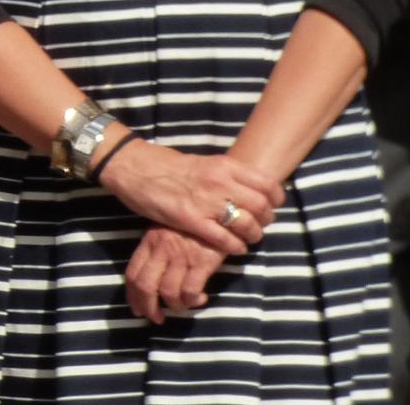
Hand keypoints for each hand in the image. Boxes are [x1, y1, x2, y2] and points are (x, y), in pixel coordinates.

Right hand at [96, 137, 281, 254]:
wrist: (134, 167)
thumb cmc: (166, 164)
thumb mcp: (203, 162)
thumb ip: (226, 174)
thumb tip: (248, 188)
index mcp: (224, 165)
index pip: (267, 183)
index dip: (275, 198)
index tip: (272, 205)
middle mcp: (219, 181)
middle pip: (261, 206)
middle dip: (266, 220)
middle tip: (260, 225)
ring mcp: (205, 201)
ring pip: (247, 224)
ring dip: (253, 235)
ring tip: (248, 239)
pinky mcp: (191, 220)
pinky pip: (225, 239)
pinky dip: (235, 247)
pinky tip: (234, 248)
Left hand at [124, 225, 227, 323]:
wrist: (221, 213)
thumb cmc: (192, 225)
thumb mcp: (167, 231)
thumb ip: (157, 251)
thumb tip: (150, 281)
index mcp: (150, 241)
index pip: (132, 273)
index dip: (133, 296)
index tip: (137, 309)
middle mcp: (162, 249)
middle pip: (145, 286)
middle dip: (148, 308)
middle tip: (157, 318)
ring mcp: (181, 256)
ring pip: (168, 292)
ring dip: (175, 306)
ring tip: (183, 307)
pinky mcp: (202, 262)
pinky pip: (190, 292)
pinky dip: (192, 301)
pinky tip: (200, 299)